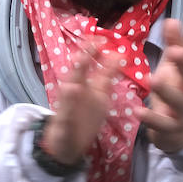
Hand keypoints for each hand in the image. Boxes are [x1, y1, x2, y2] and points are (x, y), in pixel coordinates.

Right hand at [44, 41, 115, 165]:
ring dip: (69, 94)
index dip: (92, 53)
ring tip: (73, 86)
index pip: (87, 66)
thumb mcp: (99, 94)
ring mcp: (66, 110)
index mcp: (83, 86)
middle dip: (79, 67)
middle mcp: (73, 94)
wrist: (67, 142)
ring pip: (66, 100)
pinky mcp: (63, 127)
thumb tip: (119, 56)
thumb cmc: (83, 115)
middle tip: (85, 53)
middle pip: (75, 78)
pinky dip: (65, 118)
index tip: (99, 38)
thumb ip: (106, 76)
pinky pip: (64, 122)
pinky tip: (66, 115)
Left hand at [136, 20, 182, 154]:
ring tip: (153, 79)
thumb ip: (174, 46)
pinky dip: (151, 119)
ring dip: (167, 91)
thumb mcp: (174, 70)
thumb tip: (172, 20)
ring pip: (179, 102)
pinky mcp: (172, 128)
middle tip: (176, 51)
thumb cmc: (176, 93)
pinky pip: (163, 124)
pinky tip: (138, 111)